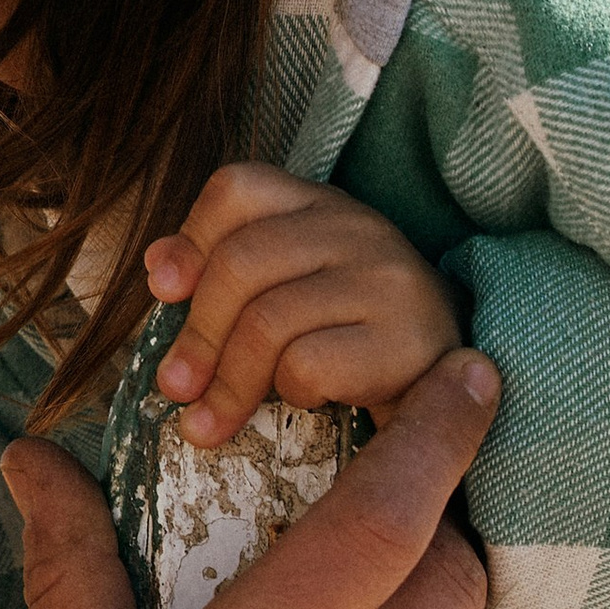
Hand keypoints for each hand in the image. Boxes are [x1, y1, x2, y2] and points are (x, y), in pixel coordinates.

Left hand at [144, 160, 463, 445]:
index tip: (164, 293)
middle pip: (241, 264)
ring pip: (268, 322)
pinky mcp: (408, 339)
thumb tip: (157, 268)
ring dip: (230, 383)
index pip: (238, 187)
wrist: (452, 384)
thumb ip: (224, 267)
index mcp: (320, 203)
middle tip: (176, 388)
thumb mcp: (291, 285)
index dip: (191, 239)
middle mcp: (358, 227)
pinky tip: (309, 400)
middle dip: (196, 336)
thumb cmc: (352, 333)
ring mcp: (388, 279)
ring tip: (214, 421)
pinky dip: (292, 393)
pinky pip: (309, 365)